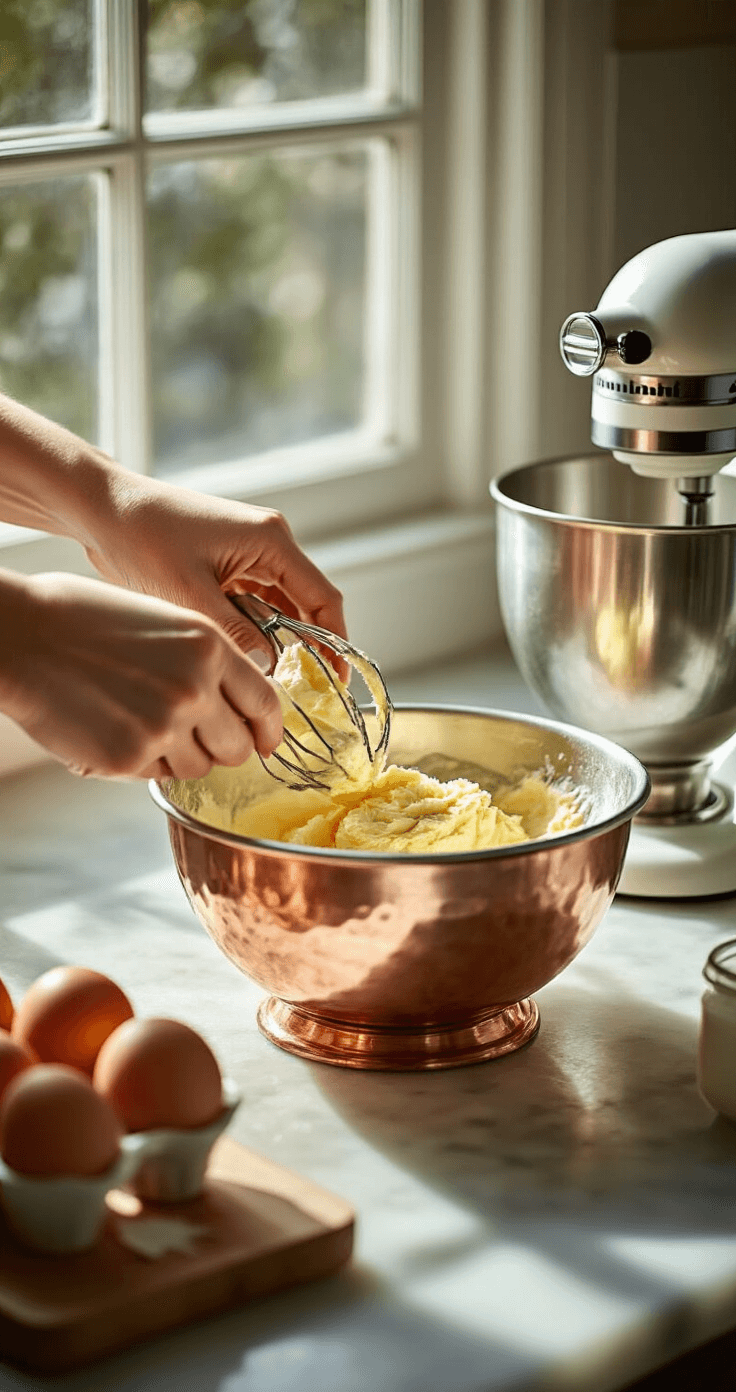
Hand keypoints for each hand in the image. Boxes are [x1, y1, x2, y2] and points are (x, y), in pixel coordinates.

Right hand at [0, 572, 282, 780]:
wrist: (23, 634)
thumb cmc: (86, 619)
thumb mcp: (166, 622)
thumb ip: (207, 662)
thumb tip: (237, 706)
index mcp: (209, 647)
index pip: (266, 703)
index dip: (268, 729)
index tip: (264, 740)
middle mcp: (195, 688)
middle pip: (238, 748)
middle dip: (223, 748)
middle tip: (196, 736)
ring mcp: (163, 726)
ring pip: (199, 768)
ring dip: (180, 755)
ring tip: (141, 721)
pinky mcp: (128, 757)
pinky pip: (156, 774)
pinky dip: (142, 761)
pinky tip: (114, 727)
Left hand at [84, 475, 346, 674]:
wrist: (102, 509)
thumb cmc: (142, 537)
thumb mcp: (189, 593)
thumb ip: (234, 632)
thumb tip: (268, 668)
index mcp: (271, 540)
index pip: (323, 597)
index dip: (335, 642)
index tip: (335, 681)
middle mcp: (269, 543)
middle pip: (306, 603)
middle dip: (308, 647)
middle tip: (306, 692)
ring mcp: (249, 552)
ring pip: (280, 607)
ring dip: (278, 641)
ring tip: (275, 682)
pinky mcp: (229, 562)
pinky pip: (255, 602)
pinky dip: (255, 629)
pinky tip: (247, 657)